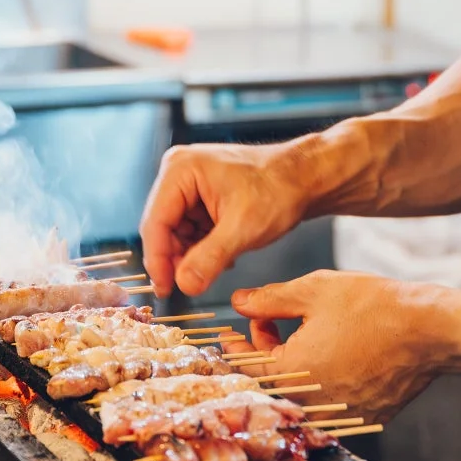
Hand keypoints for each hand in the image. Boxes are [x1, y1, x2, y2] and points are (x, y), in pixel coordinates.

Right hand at [139, 140, 310, 296]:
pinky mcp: (200, 195)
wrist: (306, 178)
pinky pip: (190, 228)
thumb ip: (210, 258)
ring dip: (191, 255)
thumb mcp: (243, 228)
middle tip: (191, 285)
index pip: (155, 222)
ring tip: (216, 265)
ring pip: (175, 232)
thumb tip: (183, 285)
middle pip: (162, 227)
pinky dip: (202, 247)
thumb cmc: (279, 189)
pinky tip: (223, 254)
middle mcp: (178, 172)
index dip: (158, 260)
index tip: (166, 290)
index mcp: (181, 169)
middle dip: (176, 258)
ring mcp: (189, 183)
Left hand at [229, 271, 452, 423]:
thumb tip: (239, 302)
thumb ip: (269, 300)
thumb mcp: (314, 291)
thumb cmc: (374, 307)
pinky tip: (331, 351)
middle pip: (271, 383)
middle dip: (264, 350)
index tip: (230, 332)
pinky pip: (330, 403)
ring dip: (292, 366)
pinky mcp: (364, 419)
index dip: (235, 346)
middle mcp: (311, 405)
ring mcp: (340, 416)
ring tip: (303, 331)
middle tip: (269, 321)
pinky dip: (321, 380)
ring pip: (300, 394)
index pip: (245, 367)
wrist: (430, 330)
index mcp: (291, 375)